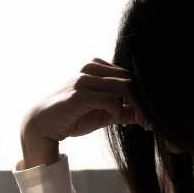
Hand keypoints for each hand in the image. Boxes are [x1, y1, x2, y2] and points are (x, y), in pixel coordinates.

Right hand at [21, 58, 149, 146]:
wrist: (41, 125)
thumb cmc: (71, 118)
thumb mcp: (102, 115)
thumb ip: (121, 112)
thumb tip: (143, 116)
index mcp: (97, 68)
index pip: (129, 76)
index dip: (143, 95)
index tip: (152, 115)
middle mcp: (91, 69)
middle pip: (130, 80)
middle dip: (145, 101)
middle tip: (152, 121)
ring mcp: (84, 80)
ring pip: (123, 88)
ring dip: (137, 107)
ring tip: (143, 123)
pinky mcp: (79, 94)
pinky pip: (110, 100)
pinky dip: (120, 112)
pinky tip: (121, 121)